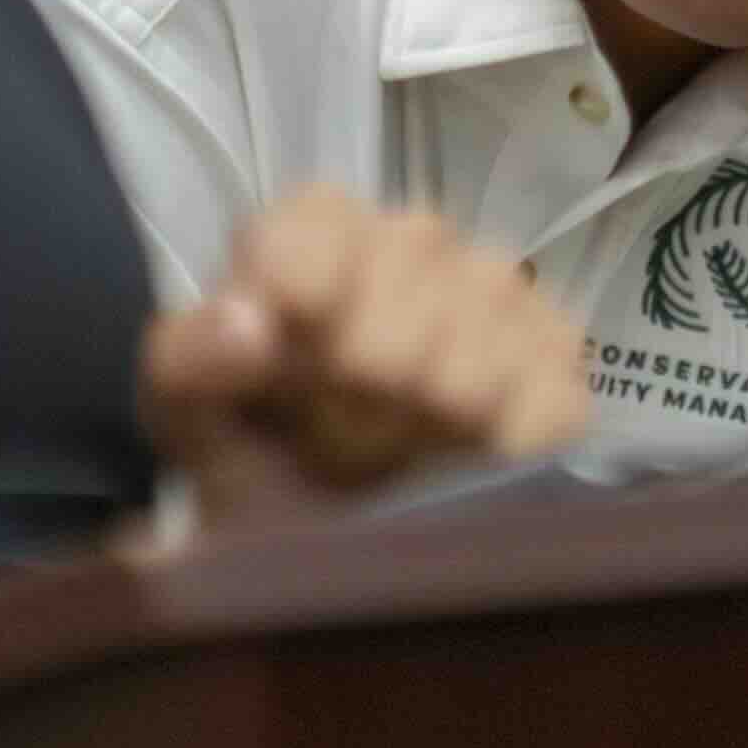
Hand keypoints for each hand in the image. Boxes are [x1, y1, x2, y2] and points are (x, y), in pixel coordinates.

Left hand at [140, 187, 585, 525]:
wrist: (326, 519)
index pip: (316, 235)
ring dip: (421, 432)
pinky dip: (501, 447)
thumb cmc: (257, 445)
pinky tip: (466, 457)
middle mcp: (414, 239)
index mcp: (317, 228)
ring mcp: (496, 291)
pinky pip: (544, 402)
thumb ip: (194, 358)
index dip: (301, 303)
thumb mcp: (190, 409)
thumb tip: (244, 325)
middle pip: (393, 317)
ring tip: (388, 452)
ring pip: (467, 364)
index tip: (285, 365)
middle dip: (352, 399)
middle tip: (327, 436)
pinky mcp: (557, 358)